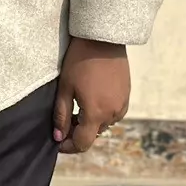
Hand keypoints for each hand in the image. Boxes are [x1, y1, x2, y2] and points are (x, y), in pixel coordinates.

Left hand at [53, 37, 128, 154]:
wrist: (103, 39)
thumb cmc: (80, 61)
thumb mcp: (65, 88)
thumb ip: (61, 115)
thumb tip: (58, 137)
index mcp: (96, 114)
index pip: (83, 143)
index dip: (68, 146)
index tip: (58, 142)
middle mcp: (113, 114)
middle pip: (93, 134)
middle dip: (77, 133)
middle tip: (63, 122)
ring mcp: (122, 105)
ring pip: (103, 124)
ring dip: (90, 123)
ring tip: (76, 109)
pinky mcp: (126, 96)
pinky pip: (113, 113)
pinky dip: (101, 113)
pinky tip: (90, 99)